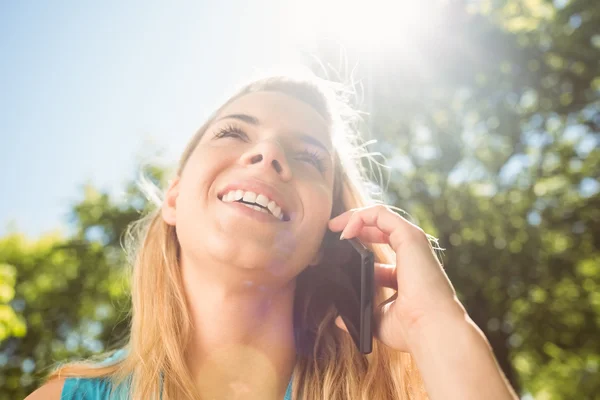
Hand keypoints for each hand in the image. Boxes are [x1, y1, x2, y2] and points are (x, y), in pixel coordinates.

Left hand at [328, 204, 465, 352]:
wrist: (430, 330)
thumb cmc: (410, 329)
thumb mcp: (378, 319)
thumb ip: (361, 312)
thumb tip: (340, 319)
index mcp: (405, 273)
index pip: (378, 253)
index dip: (356, 248)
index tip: (334, 252)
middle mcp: (410, 255)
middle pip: (378, 229)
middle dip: (352, 226)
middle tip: (331, 230)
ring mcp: (411, 243)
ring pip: (379, 216)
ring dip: (353, 217)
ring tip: (334, 227)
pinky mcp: (410, 236)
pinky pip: (381, 213)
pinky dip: (360, 216)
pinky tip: (345, 231)